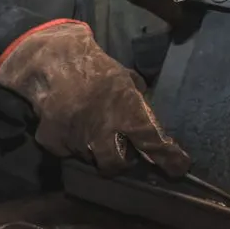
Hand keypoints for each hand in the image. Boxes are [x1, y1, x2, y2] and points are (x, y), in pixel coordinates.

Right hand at [0, 20, 190, 177]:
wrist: (50, 60)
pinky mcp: (54, 142)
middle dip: (122, 163)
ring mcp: (77, 140)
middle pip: (118, 165)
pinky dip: (70, 142)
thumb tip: (149, 118)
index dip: (169, 159)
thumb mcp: (124, 78)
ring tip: (92, 130)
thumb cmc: (94, 67)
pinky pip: (67, 151)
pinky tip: (70, 124)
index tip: (179, 168)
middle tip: (122, 153)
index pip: (154, 143)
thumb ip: (137, 101)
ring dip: (95, 150)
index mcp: (126, 112)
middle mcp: (103, 131)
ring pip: (91, 158)